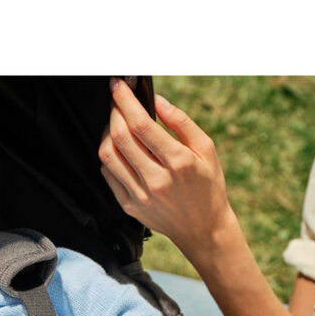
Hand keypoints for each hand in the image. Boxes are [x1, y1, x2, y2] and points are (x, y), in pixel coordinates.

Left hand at [99, 80, 234, 259]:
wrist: (203, 229)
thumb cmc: (207, 186)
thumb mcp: (206, 149)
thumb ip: (181, 122)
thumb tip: (157, 100)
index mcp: (178, 162)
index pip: (141, 124)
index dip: (125, 100)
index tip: (119, 86)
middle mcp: (156, 180)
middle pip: (120, 137)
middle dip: (114, 111)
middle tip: (116, 100)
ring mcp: (140, 196)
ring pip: (108, 156)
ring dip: (106, 133)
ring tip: (115, 123)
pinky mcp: (129, 206)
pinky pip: (108, 175)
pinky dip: (108, 156)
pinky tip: (118, 149)